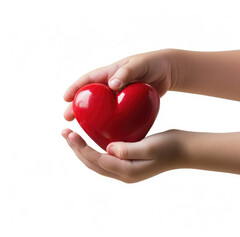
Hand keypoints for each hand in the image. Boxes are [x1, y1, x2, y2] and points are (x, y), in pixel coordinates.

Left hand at [62, 129, 184, 182]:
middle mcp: (123, 173)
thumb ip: (129, 150)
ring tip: (72, 137)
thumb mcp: (151, 147)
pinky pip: (105, 157)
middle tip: (65, 133)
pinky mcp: (127, 162)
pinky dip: (94, 149)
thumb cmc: (170, 147)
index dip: (81, 148)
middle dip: (77, 149)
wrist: (183, 150)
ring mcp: (125, 169)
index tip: (70, 133)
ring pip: (97, 162)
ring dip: (83, 150)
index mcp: (127, 171)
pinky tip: (90, 139)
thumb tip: (109, 150)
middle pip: (93, 164)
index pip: (97, 160)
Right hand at [63, 49, 177, 120]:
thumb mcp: (139, 64)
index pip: (88, 80)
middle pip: (90, 96)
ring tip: (83, 128)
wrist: (167, 72)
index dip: (75, 88)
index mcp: (110, 73)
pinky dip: (108, 121)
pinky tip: (105, 131)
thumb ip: (126, 72)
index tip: (65, 98)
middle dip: (77, 106)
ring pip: (100, 107)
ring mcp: (118, 96)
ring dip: (90, 117)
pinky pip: (114, 114)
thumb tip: (112, 85)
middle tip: (67, 118)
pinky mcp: (126, 105)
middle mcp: (111, 85)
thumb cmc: (152, 63)